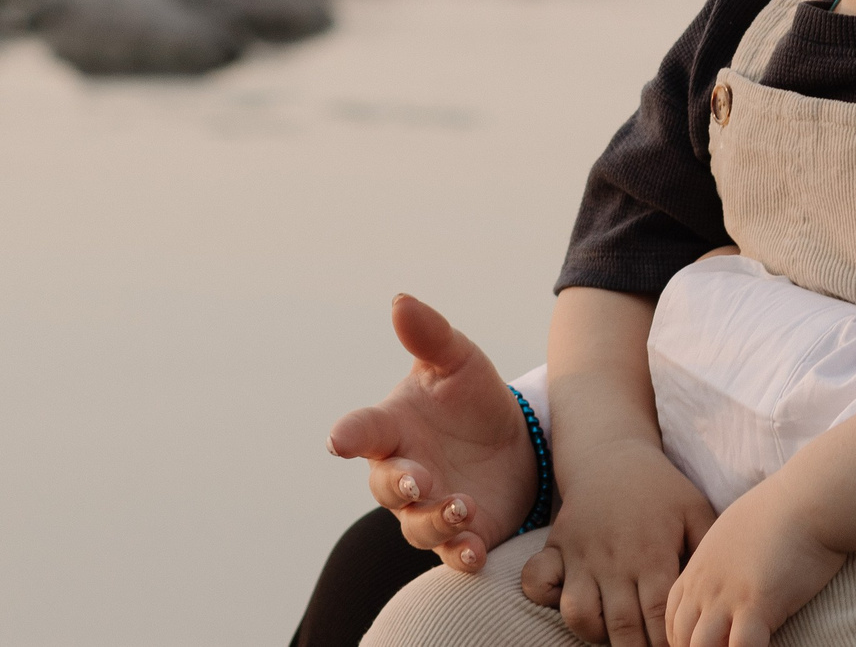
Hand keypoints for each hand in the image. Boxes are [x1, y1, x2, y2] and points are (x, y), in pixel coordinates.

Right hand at [326, 293, 536, 572]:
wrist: (516, 442)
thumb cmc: (471, 398)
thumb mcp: (458, 360)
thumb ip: (430, 335)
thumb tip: (400, 300)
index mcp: (393, 427)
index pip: (362, 430)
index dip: (349, 435)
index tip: (339, 440)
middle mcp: (404, 471)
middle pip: (385, 487)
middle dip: (398, 485)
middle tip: (416, 479)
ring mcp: (429, 507)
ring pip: (417, 526)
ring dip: (435, 520)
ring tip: (460, 506)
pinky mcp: (461, 534)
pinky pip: (452, 553)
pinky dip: (460, 554)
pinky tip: (473, 551)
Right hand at [519, 436, 715, 646]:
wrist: (612, 453)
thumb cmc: (660, 490)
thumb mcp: (695, 512)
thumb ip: (707, 554)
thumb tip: (723, 593)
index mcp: (652, 553)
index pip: (659, 617)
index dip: (667, 641)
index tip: (676, 646)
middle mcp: (614, 558)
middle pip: (622, 626)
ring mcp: (580, 554)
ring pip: (579, 615)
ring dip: (597, 634)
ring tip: (616, 632)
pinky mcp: (555, 547)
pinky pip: (537, 582)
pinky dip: (547, 597)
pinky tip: (574, 598)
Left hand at [662, 481, 846, 646]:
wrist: (807, 499)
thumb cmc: (780, 514)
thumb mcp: (734, 534)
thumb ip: (722, 562)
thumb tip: (732, 582)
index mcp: (699, 568)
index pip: (672, 619)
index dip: (682, 640)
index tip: (701, 646)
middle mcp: (706, 585)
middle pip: (681, 638)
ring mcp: (728, 596)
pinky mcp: (756, 605)